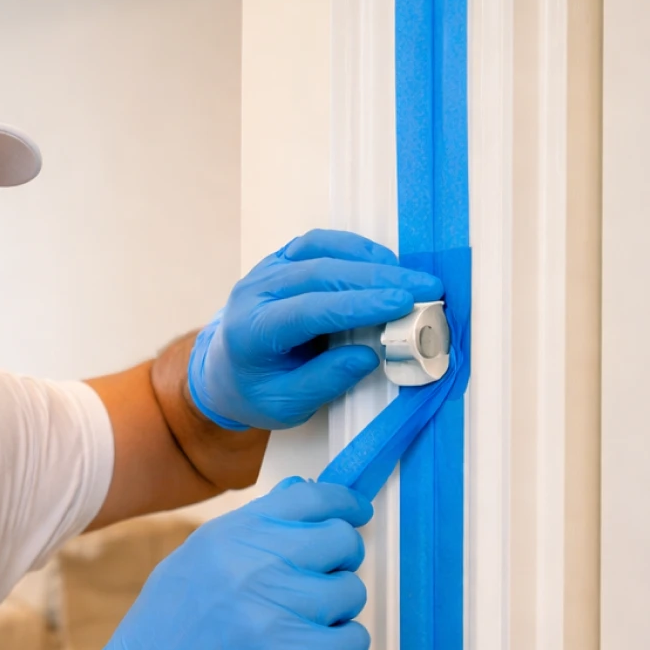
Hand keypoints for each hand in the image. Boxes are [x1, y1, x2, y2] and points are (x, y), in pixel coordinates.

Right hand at [48, 478, 372, 649]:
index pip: (310, 497)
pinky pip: (354, 641)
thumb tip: (300, 492)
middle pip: (340, 542)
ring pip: (351, 593)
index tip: (354, 514)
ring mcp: (277, 611)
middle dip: (339, 564)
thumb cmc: (163, 637)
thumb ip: (250, 530)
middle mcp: (255, 564)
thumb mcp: (194, 561)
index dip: (342, 505)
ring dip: (335, 613)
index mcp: (230, 535)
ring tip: (297, 630)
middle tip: (319, 587)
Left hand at [188, 229, 443, 430]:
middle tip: (425, 288)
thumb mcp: (286, 404)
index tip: (402, 303)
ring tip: (411, 277)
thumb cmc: (255, 392)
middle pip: (320, 273)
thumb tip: (370, 356)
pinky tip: (383, 263)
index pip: (308, 309)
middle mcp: (255, 292)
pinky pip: (318, 244)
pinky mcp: (281, 261)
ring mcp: (266, 270)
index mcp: (251, 331)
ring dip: (370, 260)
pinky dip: (354, 249)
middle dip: (378, 278)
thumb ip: (325, 381)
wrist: (223, 372)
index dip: (358, 304)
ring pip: (320, 250)